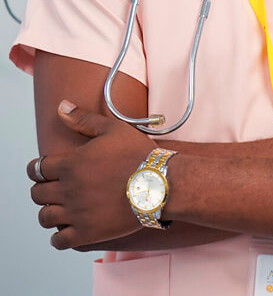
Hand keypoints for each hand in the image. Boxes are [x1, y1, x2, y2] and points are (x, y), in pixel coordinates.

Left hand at [27, 101, 156, 249]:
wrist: (159, 183)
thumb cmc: (138, 154)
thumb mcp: (112, 129)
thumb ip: (83, 119)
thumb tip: (61, 107)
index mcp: (71, 164)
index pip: (37, 169)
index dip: (36, 169)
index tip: (42, 171)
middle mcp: (69, 189)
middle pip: (37, 194)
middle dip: (41, 189)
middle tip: (52, 188)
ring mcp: (76, 213)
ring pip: (45, 217)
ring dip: (48, 212)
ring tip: (58, 208)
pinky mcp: (87, 233)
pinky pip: (60, 241)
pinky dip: (58, 237)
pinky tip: (67, 230)